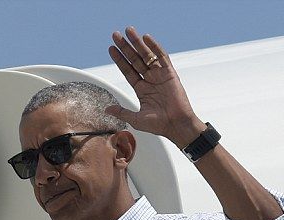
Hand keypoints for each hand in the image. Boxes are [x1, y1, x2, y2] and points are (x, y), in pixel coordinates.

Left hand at [107, 27, 204, 146]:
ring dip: (137, 43)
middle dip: (125, 47)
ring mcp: (160, 75)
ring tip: (128, 31)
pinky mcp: (170, 74)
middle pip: (135, 59)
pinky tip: (146, 37)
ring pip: (147, 55)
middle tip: (115, 35)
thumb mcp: (135, 119)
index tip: (111, 49)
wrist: (176, 125)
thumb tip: (107, 109)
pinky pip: (162, 57)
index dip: (119, 59)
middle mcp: (150, 80)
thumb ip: (122, 112)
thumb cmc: (159, 125)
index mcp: (142, 89)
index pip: (128, 70)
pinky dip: (154, 47)